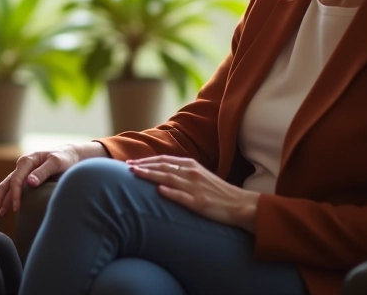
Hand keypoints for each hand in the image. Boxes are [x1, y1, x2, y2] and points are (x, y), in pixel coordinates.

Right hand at [0, 142, 108, 219]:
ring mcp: (23, 173)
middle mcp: (22, 167)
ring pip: (6, 188)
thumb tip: (29, 183)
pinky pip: (13, 189)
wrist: (70, 155)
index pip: (16, 180)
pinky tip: (5, 209)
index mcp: (27, 161)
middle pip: (5, 184)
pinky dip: (7, 199)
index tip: (16, 209)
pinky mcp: (26, 179)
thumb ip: (43, 171)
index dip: (14, 195)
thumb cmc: (65, 158)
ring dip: (0, 201)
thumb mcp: (57, 162)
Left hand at [127, 155, 259, 231]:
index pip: (163, 160)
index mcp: (191, 165)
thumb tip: (160, 174)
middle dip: (143, 166)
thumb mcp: (199, 176)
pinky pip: (183, 197)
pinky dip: (170, 192)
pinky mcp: (200, 203)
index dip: (146, 161)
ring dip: (150, 175)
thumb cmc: (217, 192)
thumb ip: (181, 172)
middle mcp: (192, 173)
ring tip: (135, 173)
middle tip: (126, 167)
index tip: (130, 162)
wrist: (240, 205)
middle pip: (162, 166)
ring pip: (168, 178)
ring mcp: (195, 188)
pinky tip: (159, 190)